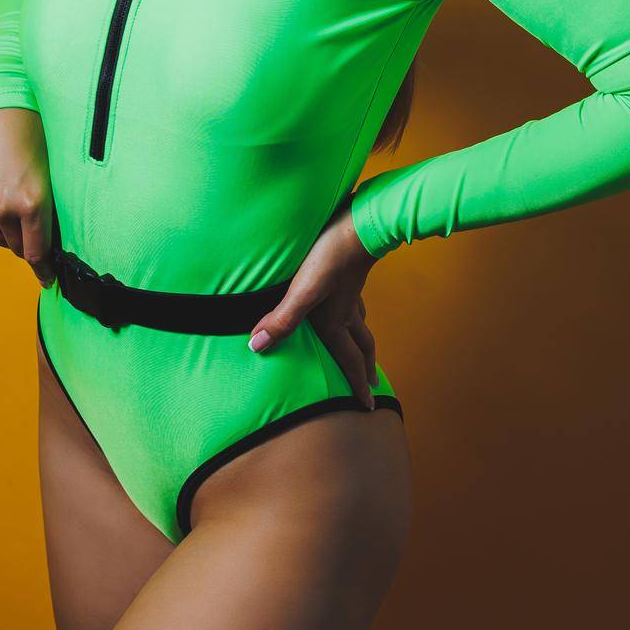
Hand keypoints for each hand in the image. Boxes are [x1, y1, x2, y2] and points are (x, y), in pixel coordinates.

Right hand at [0, 107, 55, 287]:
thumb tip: (52, 237)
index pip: (37, 252)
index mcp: (32, 202)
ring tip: (14, 200)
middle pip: (16, 247)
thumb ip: (50, 206)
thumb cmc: (35, 131)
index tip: (49, 279)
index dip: (44, 268)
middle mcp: (2, 207)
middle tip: (35, 231)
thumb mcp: (52, 171)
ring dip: (7, 227)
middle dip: (27, 243)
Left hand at [246, 202, 382, 408]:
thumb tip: (256, 347)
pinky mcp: (349, 271)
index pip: (348, 360)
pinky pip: (354, 300)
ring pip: (360, 323)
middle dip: (366, 369)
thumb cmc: (329, 256)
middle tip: (373, 385)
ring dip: (363, 342)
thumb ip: (281, 319)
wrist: (359, 222)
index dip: (357, 385)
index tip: (368, 407)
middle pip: (361, 346)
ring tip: (364, 350)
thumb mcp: (303, 290)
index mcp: (335, 321)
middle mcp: (346, 311)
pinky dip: (355, 311)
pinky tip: (349, 301)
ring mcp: (350, 291)